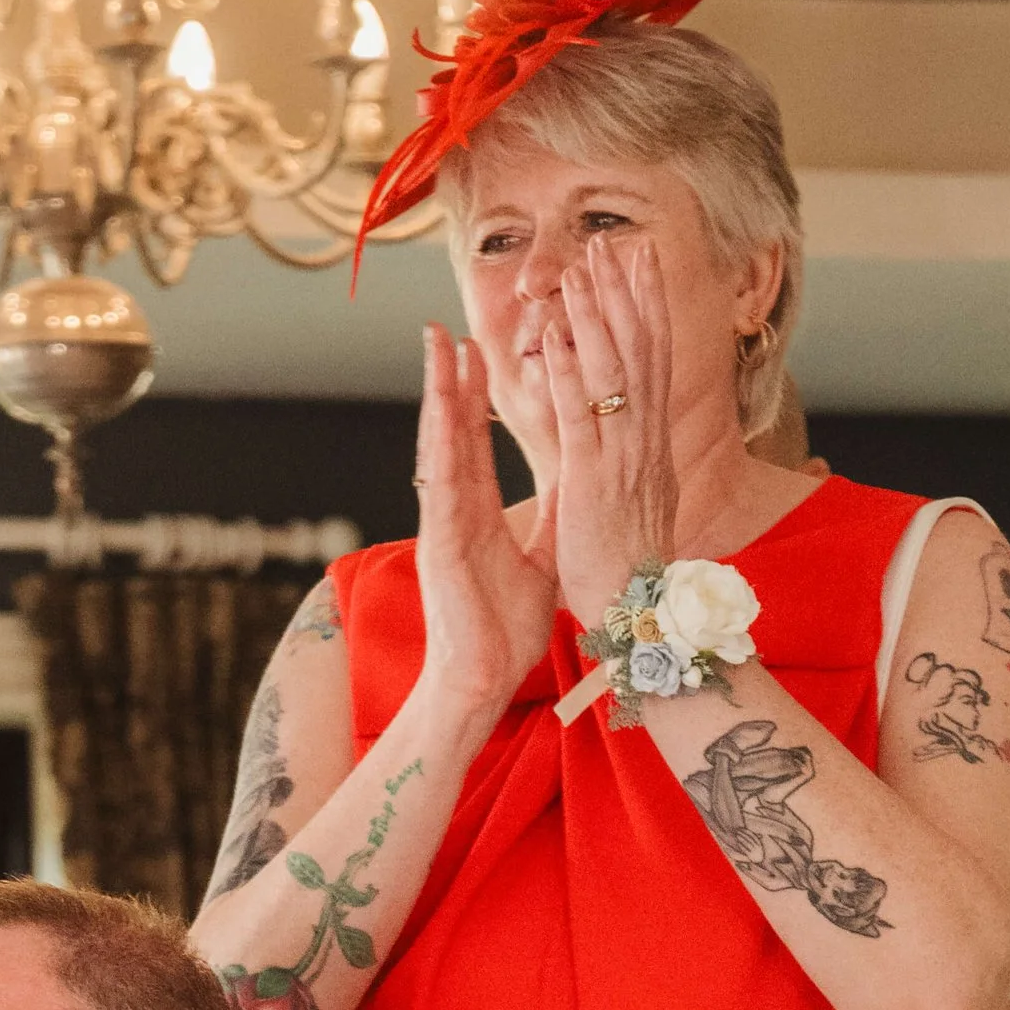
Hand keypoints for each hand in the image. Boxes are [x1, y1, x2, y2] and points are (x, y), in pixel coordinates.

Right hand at [411, 326, 561, 725]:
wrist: (481, 680)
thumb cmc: (502, 631)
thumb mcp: (540, 559)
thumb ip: (551, 517)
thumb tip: (573, 481)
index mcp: (476, 513)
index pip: (476, 443)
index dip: (477, 398)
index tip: (479, 353)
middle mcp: (454, 511)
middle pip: (452, 433)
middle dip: (451, 380)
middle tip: (447, 329)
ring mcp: (442, 524)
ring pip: (439, 447)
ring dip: (436, 396)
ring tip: (436, 348)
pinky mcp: (438, 544)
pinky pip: (441, 485)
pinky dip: (441, 444)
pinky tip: (439, 410)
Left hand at [542, 233, 680, 628]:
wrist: (638, 618)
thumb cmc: (630, 570)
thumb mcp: (638, 503)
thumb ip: (636, 464)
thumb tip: (641, 441)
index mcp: (651, 448)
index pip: (653, 363)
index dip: (647, 310)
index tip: (640, 265)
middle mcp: (644, 444)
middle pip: (641, 352)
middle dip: (627, 294)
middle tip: (615, 243)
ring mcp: (620, 459)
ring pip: (612, 373)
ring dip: (596, 317)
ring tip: (583, 267)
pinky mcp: (590, 482)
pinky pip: (579, 417)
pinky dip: (567, 374)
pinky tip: (554, 337)